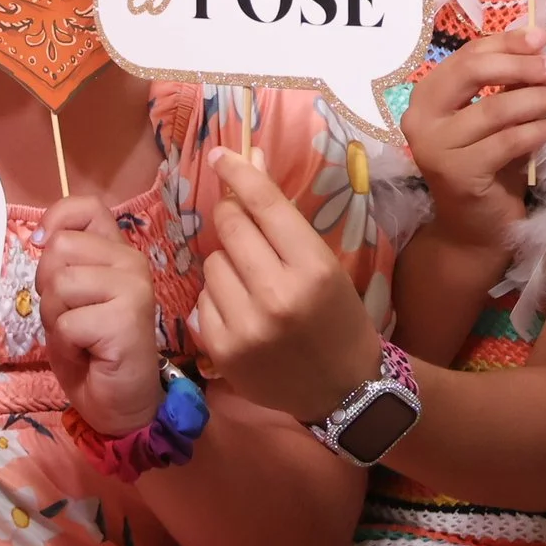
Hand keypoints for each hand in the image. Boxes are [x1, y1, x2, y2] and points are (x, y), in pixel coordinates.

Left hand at [37, 196, 161, 435]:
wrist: (122, 405)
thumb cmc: (92, 352)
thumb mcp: (69, 299)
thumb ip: (63, 265)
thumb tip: (42, 238)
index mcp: (117, 252)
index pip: (87, 208)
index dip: (56, 220)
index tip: (44, 247)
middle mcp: (131, 262)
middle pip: (61, 248)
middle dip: (48, 287)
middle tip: (70, 316)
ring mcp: (134, 288)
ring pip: (61, 284)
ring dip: (55, 318)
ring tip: (79, 337)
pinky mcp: (127, 319)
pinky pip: (66, 322)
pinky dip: (64, 344)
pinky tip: (87, 354)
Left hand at [193, 149, 383, 424]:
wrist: (344, 389)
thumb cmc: (338, 318)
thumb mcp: (324, 263)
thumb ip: (283, 219)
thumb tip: (249, 160)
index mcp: (313, 267)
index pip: (264, 203)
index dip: (239, 172)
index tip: (221, 155)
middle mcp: (278, 295)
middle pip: (230, 226)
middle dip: (232, 218)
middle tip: (244, 228)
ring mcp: (247, 326)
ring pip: (212, 261)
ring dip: (226, 263)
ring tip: (252, 284)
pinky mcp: (223, 350)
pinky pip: (202, 299)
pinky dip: (217, 299)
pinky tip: (241, 312)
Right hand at [401, 29, 545, 250]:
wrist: (474, 232)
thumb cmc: (489, 169)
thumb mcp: (495, 121)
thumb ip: (506, 87)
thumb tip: (540, 46)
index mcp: (426, 97)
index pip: (467, 56)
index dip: (506, 42)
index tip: (542, 38)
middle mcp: (420, 118)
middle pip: (472, 71)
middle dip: (521, 65)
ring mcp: (434, 146)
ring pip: (495, 108)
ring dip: (538, 99)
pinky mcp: (457, 173)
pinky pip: (507, 141)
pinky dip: (538, 130)